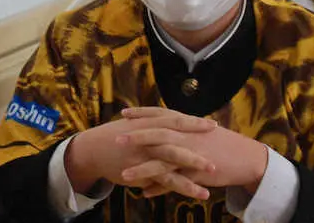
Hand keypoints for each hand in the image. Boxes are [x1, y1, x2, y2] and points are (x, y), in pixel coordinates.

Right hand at [65, 109, 217, 199]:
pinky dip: (186, 186)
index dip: (194, 121)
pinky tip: (201, 194)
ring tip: (214, 172)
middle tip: (220, 139)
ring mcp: (145, 153)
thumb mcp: (136, 126)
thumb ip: (155, 127)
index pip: (176, 119)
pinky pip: (168, 179)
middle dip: (199, 138)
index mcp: (149, 123)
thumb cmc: (117, 137)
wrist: (93, 149)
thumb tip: (174, 126)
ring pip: (174, 157)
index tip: (213, 124)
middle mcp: (148, 135)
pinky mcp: (143, 170)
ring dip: (196, 164)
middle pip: (177, 135)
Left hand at [117, 108, 267, 197]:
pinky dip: (159, 188)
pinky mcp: (198, 174)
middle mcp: (188, 137)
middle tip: (116, 140)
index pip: (161, 115)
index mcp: (188, 124)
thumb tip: (167, 128)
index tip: (124, 113)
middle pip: (158, 134)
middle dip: (136, 137)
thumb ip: (183, 130)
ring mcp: (192, 155)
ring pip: (163, 162)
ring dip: (142, 169)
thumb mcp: (201, 132)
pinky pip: (175, 182)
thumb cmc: (223, 144)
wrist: (247, 158)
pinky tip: (144, 194)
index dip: (142, 113)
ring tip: (123, 175)